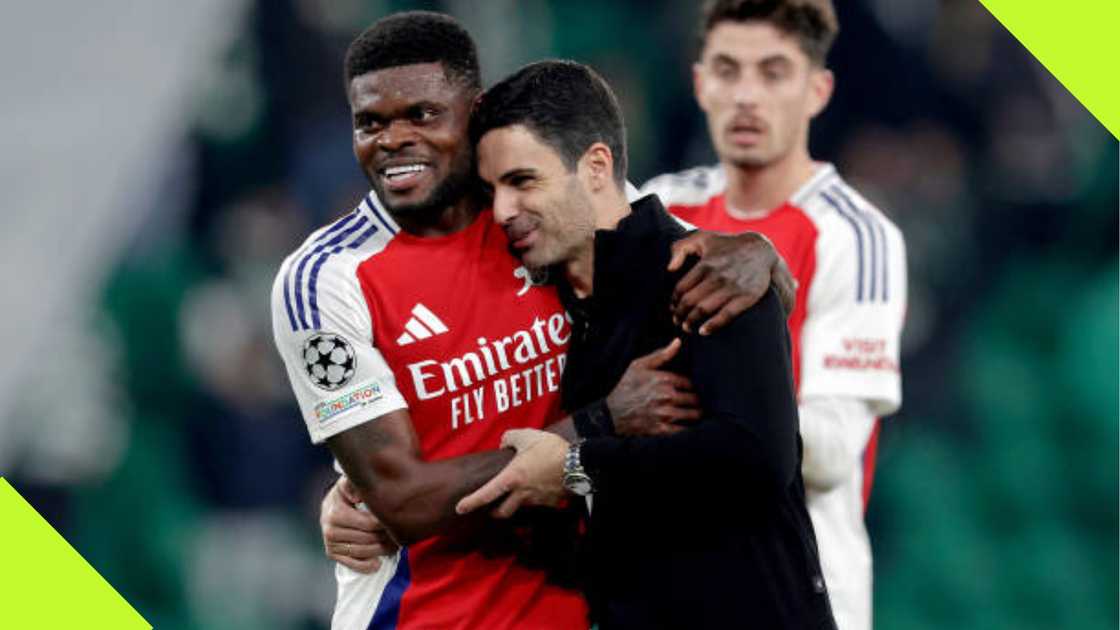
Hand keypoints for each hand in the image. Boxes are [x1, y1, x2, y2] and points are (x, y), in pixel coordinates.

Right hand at [321, 476, 399, 572]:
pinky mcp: (332, 553)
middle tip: (401, 536)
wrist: (332, 504)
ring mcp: (330, 543)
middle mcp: (330, 529)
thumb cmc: (347, 492)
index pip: (368, 524)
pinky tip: (378, 564)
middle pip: (367, 539)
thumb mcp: (349, 483)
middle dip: (386, 538)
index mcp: (336, 512)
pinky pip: (351, 564)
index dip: (385, 524)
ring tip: (395, 546)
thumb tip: (358, 496)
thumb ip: (353, 485)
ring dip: (381, 551)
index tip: (398, 522)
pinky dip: (366, 566)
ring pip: (362, 552)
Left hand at [455, 429, 568, 517]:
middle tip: (491, 507)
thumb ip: (510, 437)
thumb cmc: (551, 449)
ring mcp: (537, 500)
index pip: (486, 494)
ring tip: (518, 492)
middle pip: (502, 512)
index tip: (460, 508)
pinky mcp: (551, 502)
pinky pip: (540, 503)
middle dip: (494, 512)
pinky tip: (540, 488)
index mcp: (512, 478)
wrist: (579, 463)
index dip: (471, 502)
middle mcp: (522, 494)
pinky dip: (536, 498)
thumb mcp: (527, 435)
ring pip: (521, 507)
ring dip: (516, 503)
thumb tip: (504, 443)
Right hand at [607, 338, 700, 435]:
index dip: (692, 386)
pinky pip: (684, 431)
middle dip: (696, 400)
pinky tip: (688, 427)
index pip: (691, 383)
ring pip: (694, 414)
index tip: (690, 389)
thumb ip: (661, 355)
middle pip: (695, 399)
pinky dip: (689, 429)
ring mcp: (665, 414)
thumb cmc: (625, 387)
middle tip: (695, 402)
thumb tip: (678, 342)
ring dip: (696, 414)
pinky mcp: (662, 429)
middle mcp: (667, 396)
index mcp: (664, 379)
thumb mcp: (639, 366)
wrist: (611, 413)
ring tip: (695, 413)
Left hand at [668, 230, 796, 334]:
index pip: (681, 288)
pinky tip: (703, 332)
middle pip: (690, 301)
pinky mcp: (746, 297)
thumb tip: (669, 269)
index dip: (674, 301)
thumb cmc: (727, 245)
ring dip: (691, 322)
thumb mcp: (702, 238)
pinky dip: (712, 325)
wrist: (761, 250)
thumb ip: (680, 248)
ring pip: (704, 310)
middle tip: (676, 321)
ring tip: (686, 328)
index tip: (672, 308)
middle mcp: (717, 276)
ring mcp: (732, 287)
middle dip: (679, 314)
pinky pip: (726, 315)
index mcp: (705, 264)